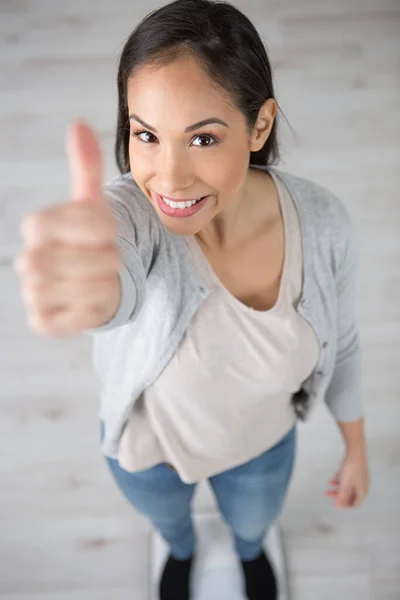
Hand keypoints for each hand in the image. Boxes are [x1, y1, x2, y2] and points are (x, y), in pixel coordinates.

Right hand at [14, 121, 121, 336]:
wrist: (89, 282)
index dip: (104, 230)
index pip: (86, 224)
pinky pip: (82, 318)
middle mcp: (28, 260)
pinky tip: (91, 301)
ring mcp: (33, 293)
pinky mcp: (42, 322)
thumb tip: (78, 124)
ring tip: (101, 279)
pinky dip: (96, 309)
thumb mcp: (92, 205)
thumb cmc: (90, 241)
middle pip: (93, 260)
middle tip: (107, 260)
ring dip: (109, 284)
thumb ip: (86, 168)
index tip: (106, 233)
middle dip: (111, 260)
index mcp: (37, 226)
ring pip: (92, 290)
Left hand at [325, 448, 369, 508]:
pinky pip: (348, 479)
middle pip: (350, 495)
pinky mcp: (356, 470)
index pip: (354, 504)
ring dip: (338, 486)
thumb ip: (341, 496)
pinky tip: (334, 476)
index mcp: (362, 492)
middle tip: (328, 493)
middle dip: (338, 495)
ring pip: (348, 486)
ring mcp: (360, 478)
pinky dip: (340, 479)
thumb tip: (338, 507)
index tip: (334, 503)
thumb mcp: (345, 485)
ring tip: (329, 483)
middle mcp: (362, 486)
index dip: (344, 505)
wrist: (355, 452)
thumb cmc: (351, 470)